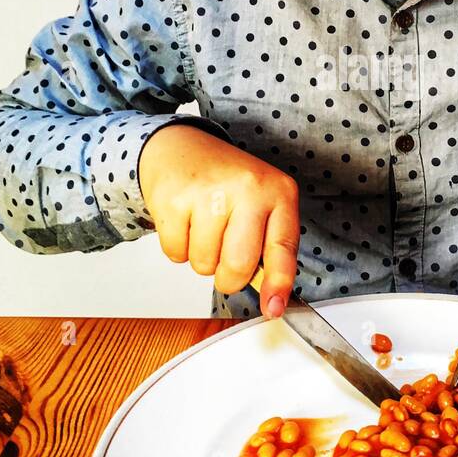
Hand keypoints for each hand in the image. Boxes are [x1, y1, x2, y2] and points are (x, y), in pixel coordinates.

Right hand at [138, 124, 299, 317]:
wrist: (180, 146)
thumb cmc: (226, 182)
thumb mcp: (261, 203)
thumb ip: (268, 245)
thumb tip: (270, 299)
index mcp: (279, 192)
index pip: (283, 247)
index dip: (278, 284)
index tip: (273, 309)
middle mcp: (248, 188)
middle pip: (239, 265)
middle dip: (229, 278)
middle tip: (225, 261)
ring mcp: (210, 192)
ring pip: (204, 264)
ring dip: (201, 259)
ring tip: (204, 227)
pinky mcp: (174, 199)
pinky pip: (176, 253)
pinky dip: (178, 248)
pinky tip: (185, 220)